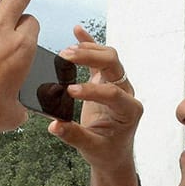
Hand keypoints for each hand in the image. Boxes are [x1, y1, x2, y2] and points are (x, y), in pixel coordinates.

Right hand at [49, 25, 142, 185]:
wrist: (113, 154)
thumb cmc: (106, 152)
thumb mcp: (91, 148)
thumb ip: (74, 136)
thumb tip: (54, 125)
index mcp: (130, 110)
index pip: (113, 93)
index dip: (92, 90)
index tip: (70, 92)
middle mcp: (127, 93)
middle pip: (114, 65)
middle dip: (91, 58)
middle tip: (67, 57)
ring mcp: (117, 84)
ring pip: (108, 57)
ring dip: (88, 51)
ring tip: (66, 52)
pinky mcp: (106, 80)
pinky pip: (99, 59)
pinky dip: (89, 44)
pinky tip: (77, 31)